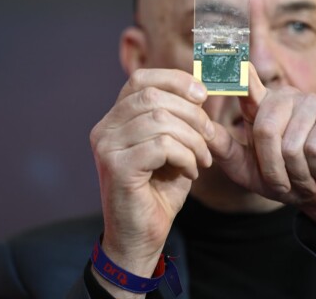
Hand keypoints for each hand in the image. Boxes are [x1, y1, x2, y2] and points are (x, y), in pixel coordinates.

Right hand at [90, 69, 213, 280]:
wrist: (141, 236)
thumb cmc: (160, 188)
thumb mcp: (173, 145)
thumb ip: (179, 117)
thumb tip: (200, 90)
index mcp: (116, 118)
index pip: (141, 79)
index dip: (175, 79)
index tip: (202, 94)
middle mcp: (105, 128)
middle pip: (153, 96)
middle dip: (192, 114)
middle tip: (210, 136)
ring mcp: (107, 147)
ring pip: (160, 120)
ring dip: (193, 139)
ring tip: (202, 159)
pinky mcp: (116, 167)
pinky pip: (162, 145)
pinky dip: (186, 156)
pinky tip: (191, 173)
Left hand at [209, 64, 315, 222]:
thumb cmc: (285, 178)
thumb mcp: (248, 170)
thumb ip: (226, 151)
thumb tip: (204, 129)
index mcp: (262, 106)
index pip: (246, 81)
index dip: (235, 68)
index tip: (223, 51)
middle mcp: (286, 97)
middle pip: (265, 129)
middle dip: (273, 169)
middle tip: (285, 182)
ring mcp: (313, 102)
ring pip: (291, 144)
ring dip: (296, 174)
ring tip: (303, 176)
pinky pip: (315, 148)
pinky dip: (315, 169)